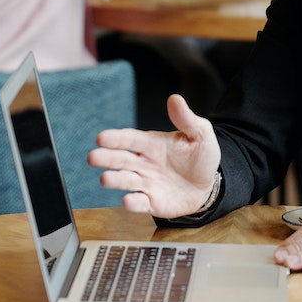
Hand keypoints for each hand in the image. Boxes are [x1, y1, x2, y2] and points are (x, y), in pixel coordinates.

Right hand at [88, 94, 220, 217]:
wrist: (209, 186)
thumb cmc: (200, 157)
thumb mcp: (200, 134)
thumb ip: (186, 119)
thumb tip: (175, 98)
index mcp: (152, 144)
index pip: (131, 139)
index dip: (117, 138)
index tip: (101, 138)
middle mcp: (144, 163)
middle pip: (122, 159)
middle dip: (107, 158)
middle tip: (92, 157)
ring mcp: (146, 183)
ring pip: (126, 181)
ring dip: (115, 180)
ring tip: (105, 179)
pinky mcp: (152, 202)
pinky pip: (140, 203)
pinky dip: (132, 202)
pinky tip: (127, 200)